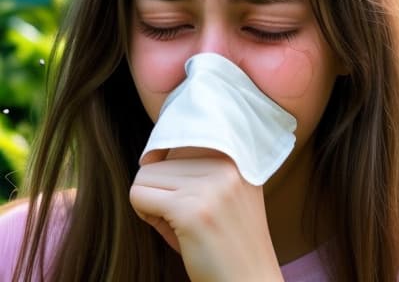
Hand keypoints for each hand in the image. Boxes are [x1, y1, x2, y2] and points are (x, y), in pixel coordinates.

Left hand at [129, 148, 283, 281]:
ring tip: (179, 221)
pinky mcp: (191, 209)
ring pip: (144, 176)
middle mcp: (225, 164)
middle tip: (182, 214)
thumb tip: (150, 154)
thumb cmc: (229, 241)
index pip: (180, 139)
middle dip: (160, 190)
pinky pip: (139, 196)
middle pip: (157, 161)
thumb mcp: (223, 192)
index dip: (171, 168)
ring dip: (151, 202)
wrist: (251, 281)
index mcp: (235, 155)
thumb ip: (197, 167)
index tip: (182, 189)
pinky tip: (171, 229)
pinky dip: (145, 214)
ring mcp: (209, 186)